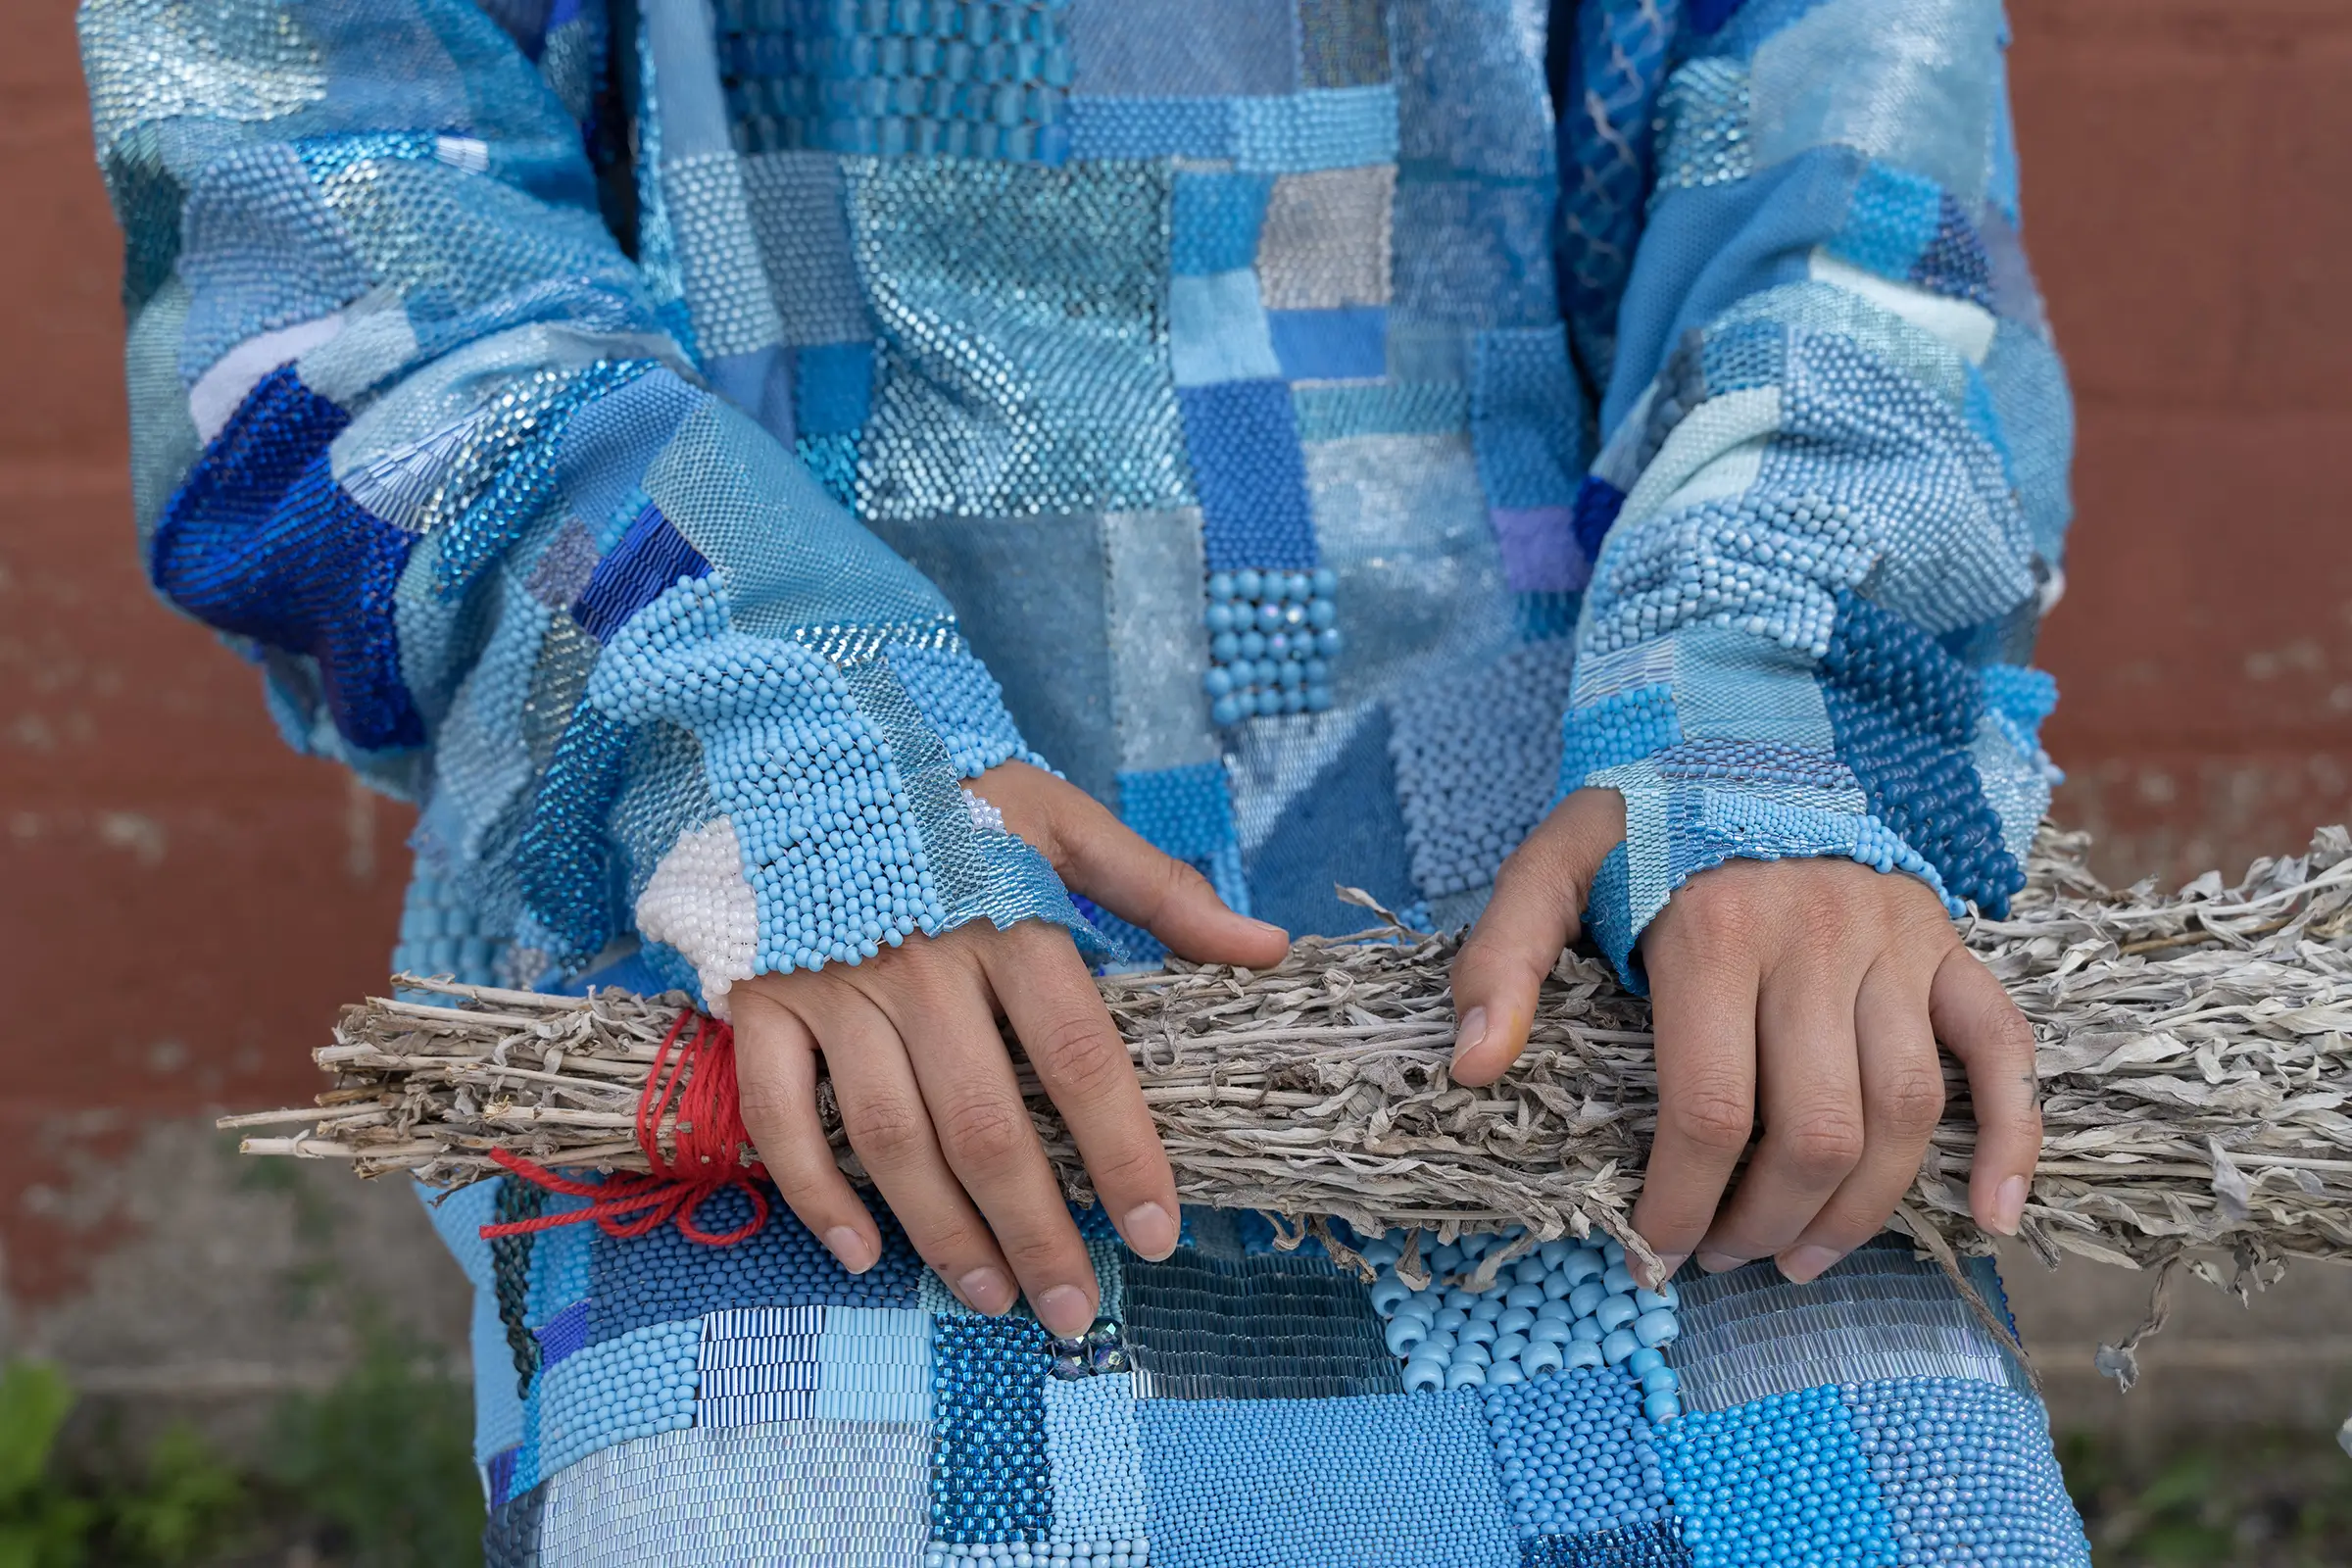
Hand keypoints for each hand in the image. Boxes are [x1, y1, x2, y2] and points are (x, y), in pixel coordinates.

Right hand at [727, 761, 1288, 1337]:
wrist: (802, 740)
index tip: (1158, 1231)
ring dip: (945, 1231)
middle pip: (989, 1124)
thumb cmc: (949, 795)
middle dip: (1039, 1231)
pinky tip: (861, 1251)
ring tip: (993, 1296)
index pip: (1080, 1058)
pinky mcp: (761, 998)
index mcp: (1008, 918)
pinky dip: (817, 1191)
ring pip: (892, 1136)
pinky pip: (783, 1114)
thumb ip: (1161, 890)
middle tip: (1073, 1310)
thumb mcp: (1060, 820)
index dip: (1124, 1152)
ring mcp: (835, 984)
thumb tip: (1267, 948)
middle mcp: (924, 962)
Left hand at [1449, 787, 2039, 1286]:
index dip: (1682, 1205)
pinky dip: (2011, 1138)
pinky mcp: (1947, 944)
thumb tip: (1469, 1066)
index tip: (1653, 1251)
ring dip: (1858, 1211)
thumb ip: (1500, 958)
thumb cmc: (1644, 820)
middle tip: (1724, 1256)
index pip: (1709, 1112)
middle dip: (1764, 1222)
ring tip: (1802, 1255)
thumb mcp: (1552, 867)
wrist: (1746, 729)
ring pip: (1904, 1112)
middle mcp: (1815, 938)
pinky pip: (2003, 1049)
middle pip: (1813, 1131)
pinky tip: (1993, 1216)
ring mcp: (1894, 942)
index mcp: (1712, 932)